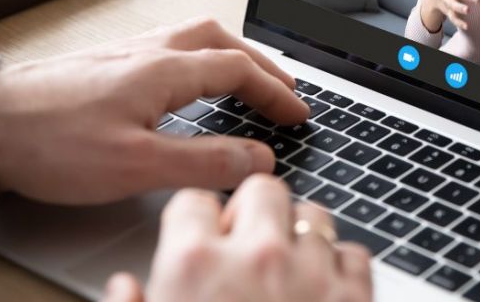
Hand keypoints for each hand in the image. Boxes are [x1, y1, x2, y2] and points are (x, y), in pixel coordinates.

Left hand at [0, 17, 308, 204]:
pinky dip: (200, 58)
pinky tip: (188, 81)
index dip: (276, 92)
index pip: (239, 70)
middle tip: (284, 89)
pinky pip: (170, 47)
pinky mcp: (104, 64)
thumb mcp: (136, 165)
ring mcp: (124, 53)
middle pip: (222, 40)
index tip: (298, 113)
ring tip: (247, 80)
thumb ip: (204, 162)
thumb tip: (258, 160)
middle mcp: (148, 51)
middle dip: (261, 64)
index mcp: (164, 70)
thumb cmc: (49, 142)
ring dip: (231, 55)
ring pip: (194, 37)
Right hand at [102, 178, 372, 301]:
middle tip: (246, 246)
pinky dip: (341, 267)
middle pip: (262, 188)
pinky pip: (355, 253)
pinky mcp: (355, 297)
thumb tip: (124, 288)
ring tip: (287, 272)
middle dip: (253, 211)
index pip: (193, 200)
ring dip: (301, 236)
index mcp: (193, 266)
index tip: (200, 237)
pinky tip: (322, 294)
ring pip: (314, 215)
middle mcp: (255, 256)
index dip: (194, 220)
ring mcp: (311, 273)